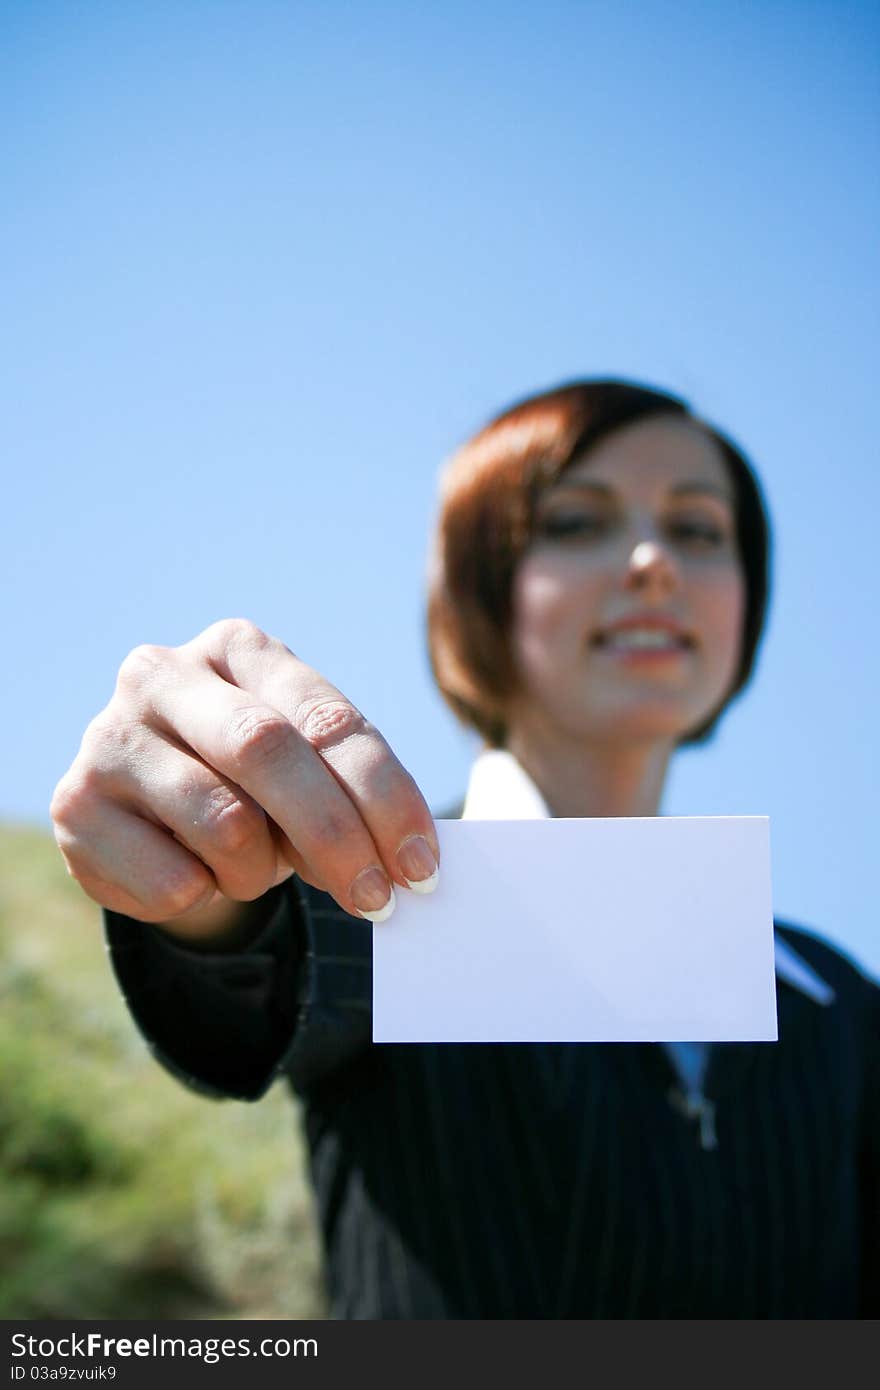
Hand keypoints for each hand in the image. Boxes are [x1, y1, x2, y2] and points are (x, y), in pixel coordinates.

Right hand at [51, 619, 439, 932]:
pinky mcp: (74, 805)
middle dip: (336, 835)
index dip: (384, 795)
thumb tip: (410, 860)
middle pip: (268, 750)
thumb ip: (347, 795)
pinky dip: (205, 896)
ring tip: (254, 870)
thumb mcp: (303, 773)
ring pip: (223, 822)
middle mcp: (165, 674)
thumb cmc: (250, 788)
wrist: (149, 819)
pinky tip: (192, 873)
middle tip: (378, 898)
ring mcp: (110, 735)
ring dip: (260, 871)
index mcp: (239, 648)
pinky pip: (173, 879)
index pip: (327, 718)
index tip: (422, 863)